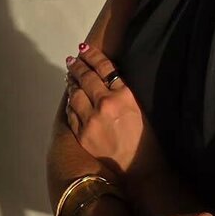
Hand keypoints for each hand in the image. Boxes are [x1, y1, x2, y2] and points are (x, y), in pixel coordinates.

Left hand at [65, 42, 161, 183]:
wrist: (139, 167)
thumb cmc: (145, 137)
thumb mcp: (138, 106)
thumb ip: (121, 90)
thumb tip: (104, 77)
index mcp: (123, 95)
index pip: (104, 67)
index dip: (92, 55)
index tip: (84, 48)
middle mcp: (105, 104)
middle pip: (86, 77)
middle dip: (77, 66)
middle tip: (72, 59)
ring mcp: (91, 119)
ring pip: (75, 94)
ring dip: (71, 82)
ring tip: (69, 75)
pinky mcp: (82, 134)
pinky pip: (71, 113)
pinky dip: (70, 102)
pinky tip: (71, 97)